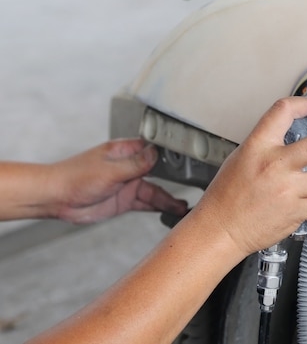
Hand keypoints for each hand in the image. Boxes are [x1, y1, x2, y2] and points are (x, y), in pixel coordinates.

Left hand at [51, 139, 187, 223]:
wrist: (56, 199)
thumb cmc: (75, 177)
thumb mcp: (110, 170)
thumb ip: (136, 164)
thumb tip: (156, 154)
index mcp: (125, 151)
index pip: (154, 149)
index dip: (171, 154)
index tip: (189, 160)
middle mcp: (129, 167)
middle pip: (160, 172)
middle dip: (176, 180)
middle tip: (195, 186)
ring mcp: (128, 184)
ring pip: (155, 190)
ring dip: (169, 198)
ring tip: (185, 206)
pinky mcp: (125, 200)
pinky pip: (147, 203)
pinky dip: (160, 207)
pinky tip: (172, 211)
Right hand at [194, 97, 306, 255]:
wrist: (221, 229)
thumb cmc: (227, 195)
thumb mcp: (242, 157)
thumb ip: (267, 145)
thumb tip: (293, 136)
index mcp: (258, 146)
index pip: (284, 111)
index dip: (305, 104)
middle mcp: (275, 165)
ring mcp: (287, 190)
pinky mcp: (295, 212)